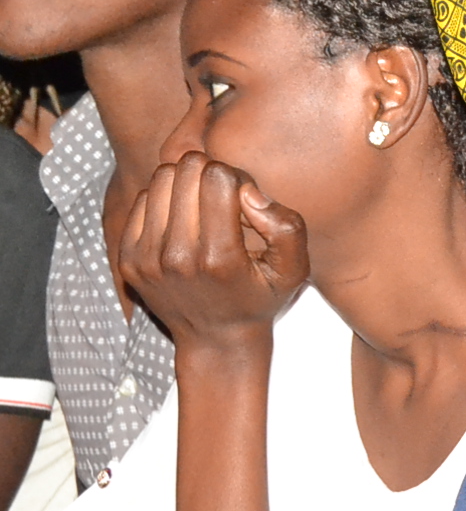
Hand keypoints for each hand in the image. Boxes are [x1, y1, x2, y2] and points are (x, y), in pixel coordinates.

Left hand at [119, 153, 308, 349]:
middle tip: (223, 199)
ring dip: (185, 184)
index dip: (237, 177)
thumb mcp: (293, 270)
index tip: (245, 200)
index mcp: (220, 257)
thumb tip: (249, 193)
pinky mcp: (127, 258)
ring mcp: (146, 258)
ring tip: (202, 207)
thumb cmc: (258, 297)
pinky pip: (141, 199)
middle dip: (210, 175)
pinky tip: (182, 221)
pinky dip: (164, 201)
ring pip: (161, 179)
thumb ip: (286, 227)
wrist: (215, 339)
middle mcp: (177, 256)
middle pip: (186, 171)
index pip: (217, 177)